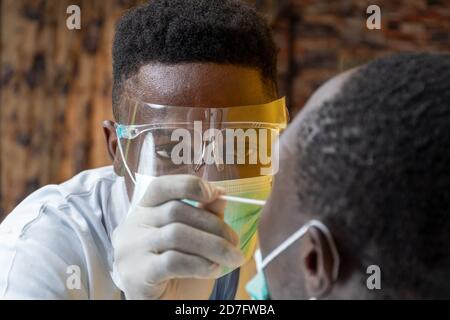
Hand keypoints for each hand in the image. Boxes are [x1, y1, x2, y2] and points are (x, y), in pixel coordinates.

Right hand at [112, 175, 244, 299]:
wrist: (165, 305)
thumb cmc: (179, 271)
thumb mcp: (195, 239)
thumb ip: (204, 215)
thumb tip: (221, 195)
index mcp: (143, 211)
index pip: (161, 187)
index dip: (189, 185)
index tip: (215, 194)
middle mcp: (131, 226)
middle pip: (176, 211)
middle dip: (214, 225)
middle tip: (235, 241)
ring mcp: (130, 250)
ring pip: (177, 234)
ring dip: (213, 245)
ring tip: (232, 258)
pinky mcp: (136, 275)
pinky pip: (173, 261)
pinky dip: (200, 264)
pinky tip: (213, 269)